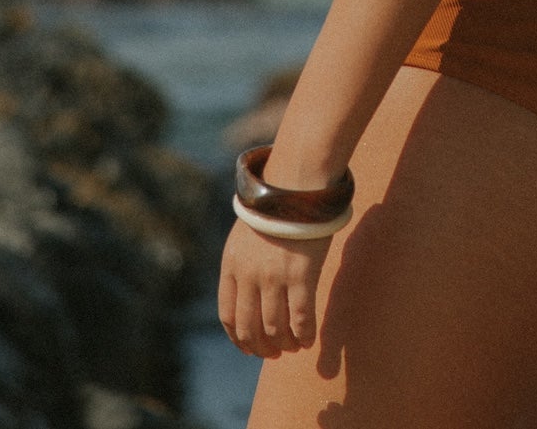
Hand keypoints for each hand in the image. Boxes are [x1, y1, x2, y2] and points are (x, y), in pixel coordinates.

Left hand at [217, 216, 333, 357]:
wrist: (296, 182)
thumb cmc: (274, 207)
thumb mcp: (245, 234)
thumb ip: (242, 265)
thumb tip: (248, 295)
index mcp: (232, 265)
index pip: (228, 315)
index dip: (238, 338)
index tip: (249, 348)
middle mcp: (249, 276)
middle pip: (249, 327)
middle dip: (261, 347)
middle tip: (273, 353)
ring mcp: (274, 277)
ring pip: (275, 328)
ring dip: (284, 344)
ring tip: (292, 346)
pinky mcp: (301, 275)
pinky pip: (301, 318)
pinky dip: (303, 334)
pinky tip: (308, 339)